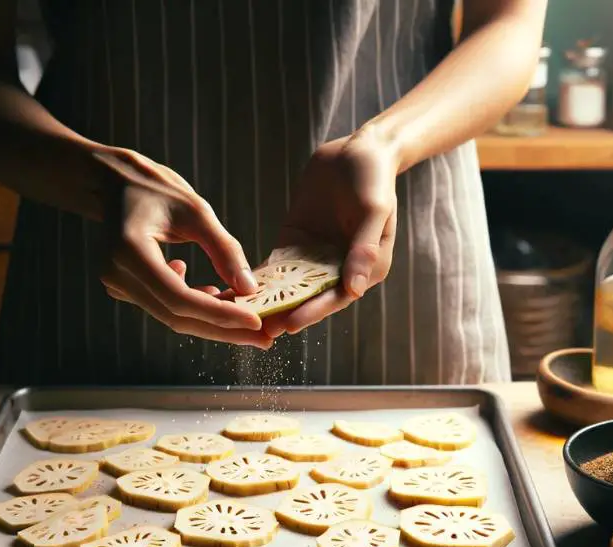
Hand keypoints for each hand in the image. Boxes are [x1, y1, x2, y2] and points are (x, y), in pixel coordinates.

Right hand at [94, 150, 271, 347]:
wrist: (116, 186)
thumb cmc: (156, 189)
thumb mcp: (196, 211)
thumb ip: (224, 249)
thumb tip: (250, 288)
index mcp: (130, 251)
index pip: (179, 298)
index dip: (219, 314)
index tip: (256, 322)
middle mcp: (117, 275)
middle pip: (177, 317)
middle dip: (223, 328)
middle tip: (263, 338)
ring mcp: (117, 285)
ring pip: (173, 317)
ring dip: (213, 319)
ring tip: (248, 313)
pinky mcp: (125, 290)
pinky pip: (166, 307)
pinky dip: (196, 307)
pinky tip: (215, 292)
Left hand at [262, 128, 398, 336]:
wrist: (359, 150)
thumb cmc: (374, 179)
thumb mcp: (373, 211)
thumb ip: (363, 249)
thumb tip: (355, 290)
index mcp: (366, 269)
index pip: (336, 297)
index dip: (312, 312)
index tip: (289, 324)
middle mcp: (340, 269)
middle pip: (310, 298)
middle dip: (285, 314)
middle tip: (259, 330)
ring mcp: (316, 256)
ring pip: (289, 286)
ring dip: (269, 301)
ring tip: (243, 315)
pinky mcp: (295, 241)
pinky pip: (276, 264)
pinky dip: (259, 277)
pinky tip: (237, 287)